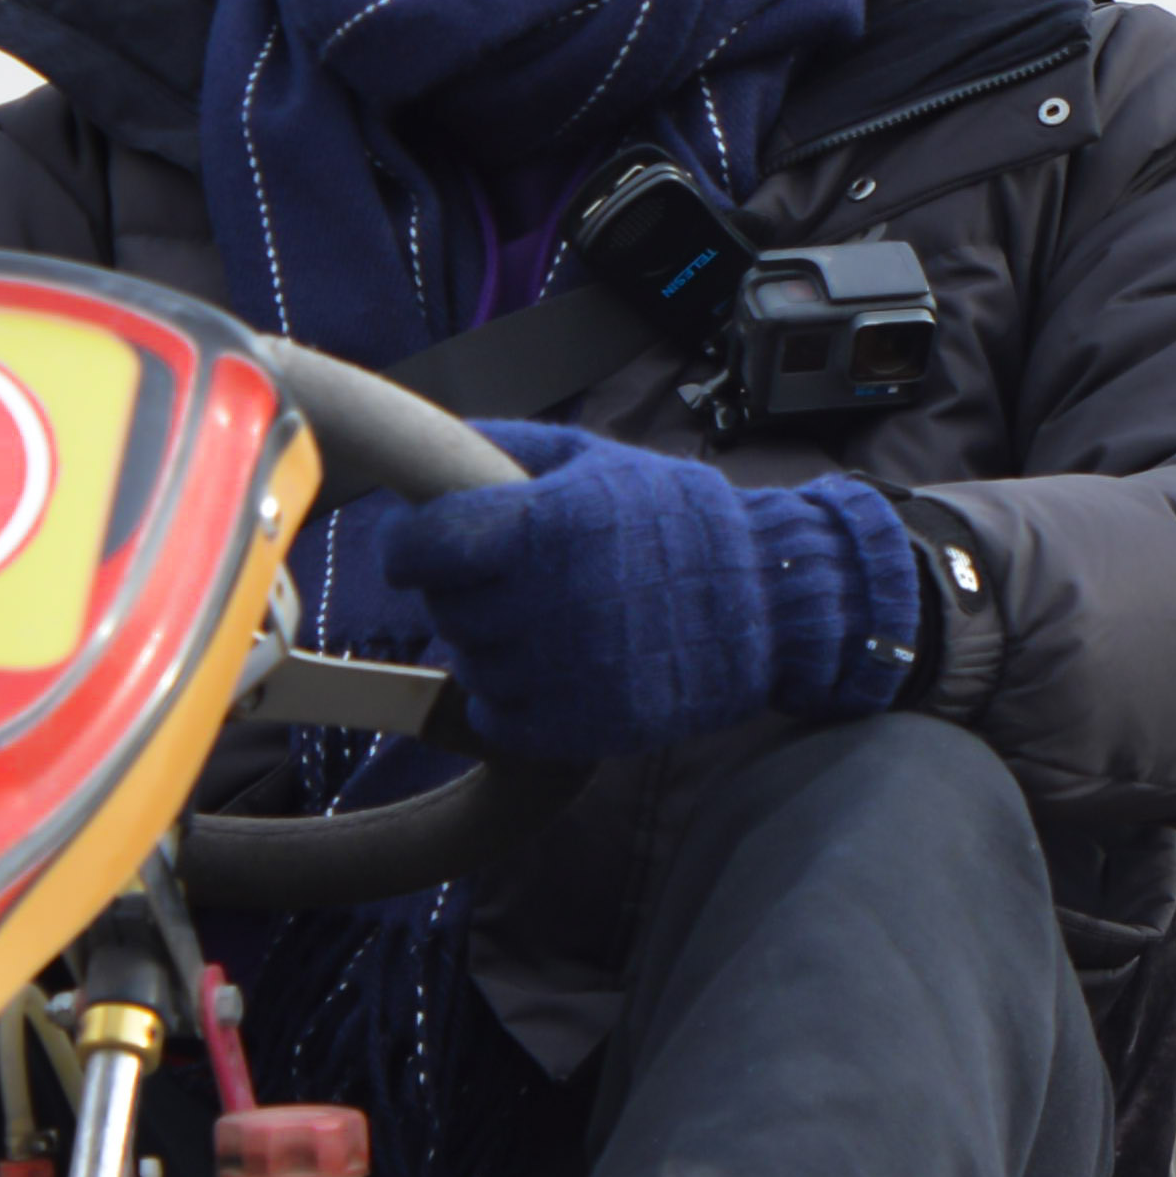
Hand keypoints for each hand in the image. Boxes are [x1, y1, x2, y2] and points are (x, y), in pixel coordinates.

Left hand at [383, 423, 922, 767]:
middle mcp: (547, 602)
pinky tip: (552, 666)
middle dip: (463, 588)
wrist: (766, 602)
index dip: (409, 544)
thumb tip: (427, 449)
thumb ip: (505, 450)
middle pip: (444, 606)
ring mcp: (563, 672)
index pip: (420, 545)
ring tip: (548, 618)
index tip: (419, 545)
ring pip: (470, 663)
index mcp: (544, 526)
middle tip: (511, 577)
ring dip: (491, 643)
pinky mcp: (580, 727)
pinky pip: (497, 718)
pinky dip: (510, 698)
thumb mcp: (593, 461)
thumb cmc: (675, 522)